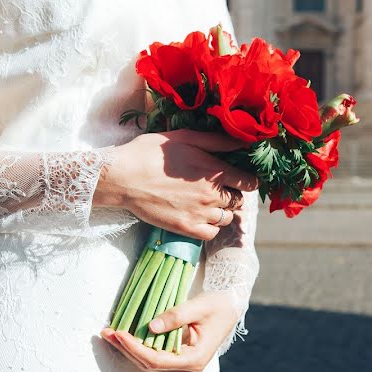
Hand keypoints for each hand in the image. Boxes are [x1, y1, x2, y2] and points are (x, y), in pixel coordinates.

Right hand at [94, 130, 258, 240]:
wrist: (122, 177)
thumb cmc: (150, 152)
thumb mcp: (185, 138)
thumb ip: (217, 141)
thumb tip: (244, 142)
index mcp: (214, 171)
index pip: (249, 182)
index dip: (249, 180)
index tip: (242, 178)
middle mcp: (211, 195)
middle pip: (239, 201)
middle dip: (234, 194)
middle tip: (220, 188)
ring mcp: (200, 214)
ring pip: (226, 218)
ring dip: (222, 211)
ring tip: (208, 202)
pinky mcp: (186, 228)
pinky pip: (212, 234)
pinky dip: (211, 227)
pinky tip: (201, 217)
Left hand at [100, 290, 239, 371]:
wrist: (230, 308)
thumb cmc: (218, 305)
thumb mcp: (199, 306)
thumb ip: (176, 316)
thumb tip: (150, 326)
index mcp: (195, 360)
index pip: (157, 359)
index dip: (134, 348)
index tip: (118, 334)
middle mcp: (189, 370)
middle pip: (149, 364)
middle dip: (126, 349)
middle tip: (106, 333)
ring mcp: (184, 368)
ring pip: (149, 363)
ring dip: (129, 349)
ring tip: (111, 334)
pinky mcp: (179, 361)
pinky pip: (154, 357)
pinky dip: (138, 347)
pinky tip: (125, 337)